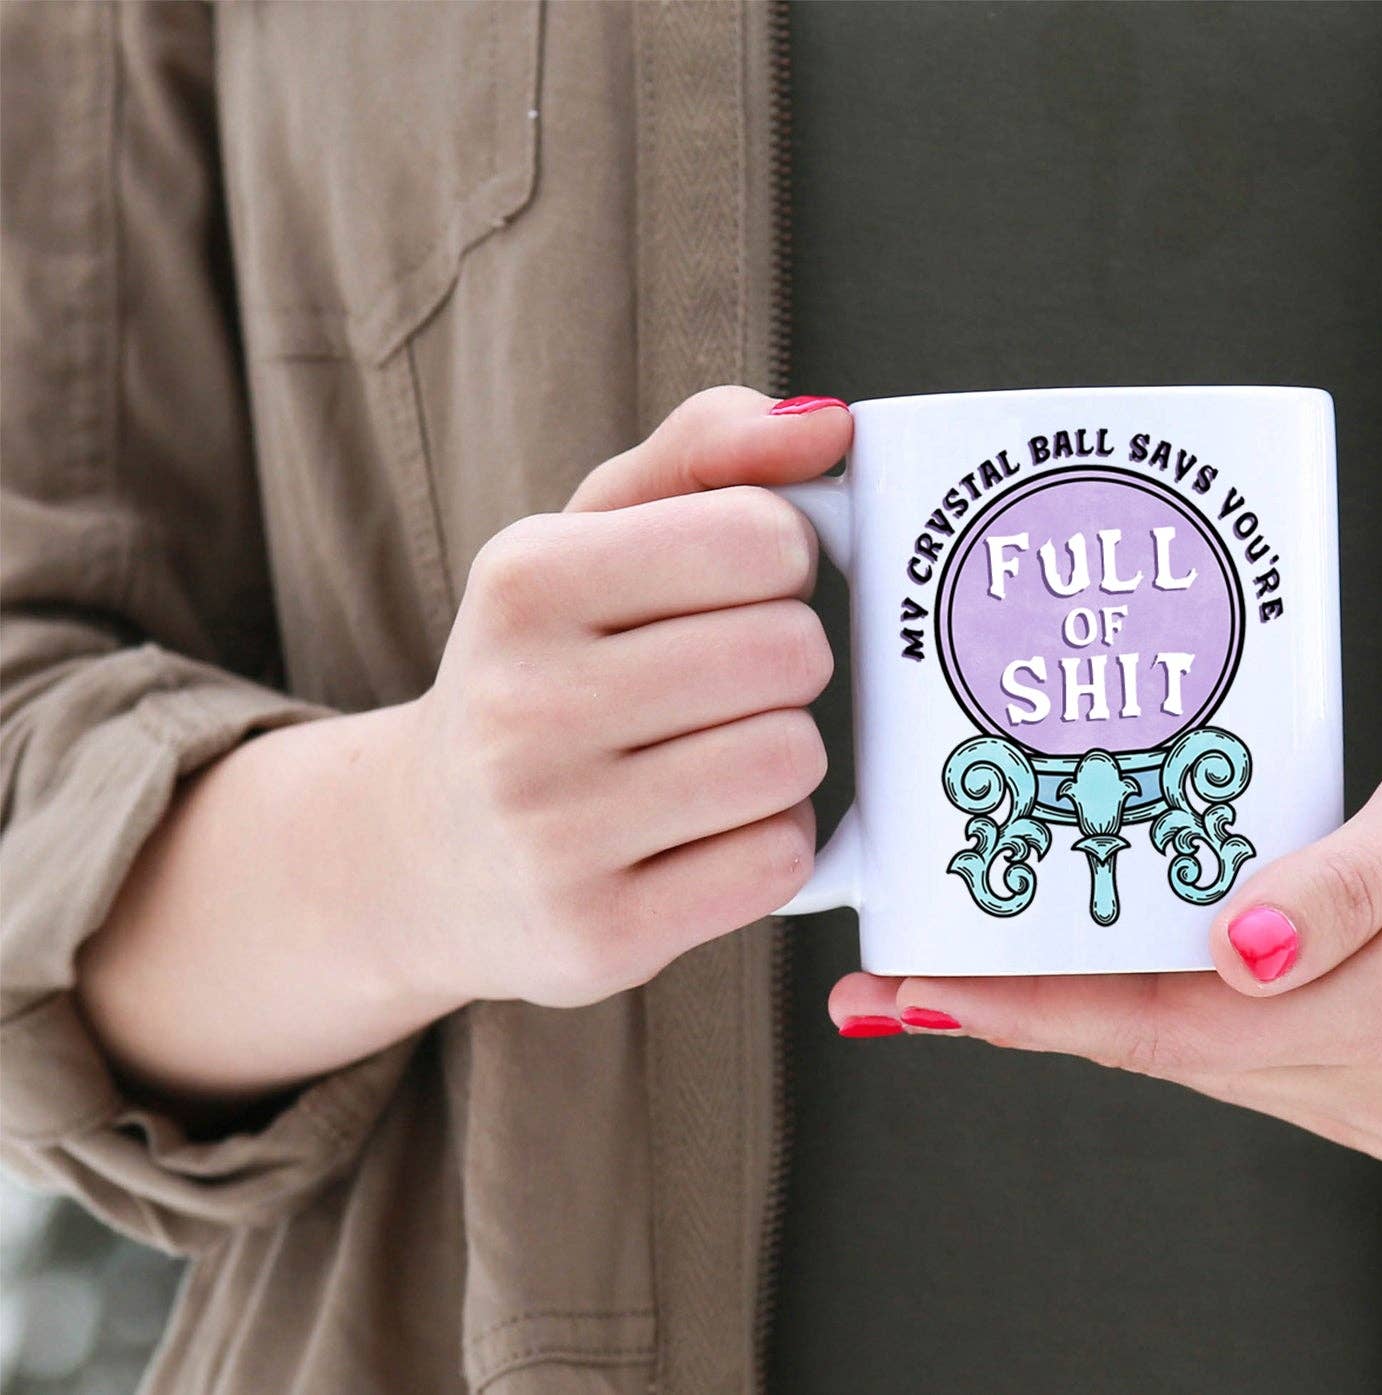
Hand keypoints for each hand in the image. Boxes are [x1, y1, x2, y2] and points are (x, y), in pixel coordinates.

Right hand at [376, 386, 850, 1007]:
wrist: (422, 852)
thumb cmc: (542, 667)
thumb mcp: (588, 535)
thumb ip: (707, 451)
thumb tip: (831, 425)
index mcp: (523, 582)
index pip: (760, 539)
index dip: (780, 561)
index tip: (737, 588)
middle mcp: (523, 707)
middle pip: (788, 653)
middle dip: (786, 662)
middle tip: (727, 682)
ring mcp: (554, 834)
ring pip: (791, 758)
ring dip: (782, 754)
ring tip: (711, 756)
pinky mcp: (598, 936)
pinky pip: (776, 862)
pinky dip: (769, 841)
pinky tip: (706, 832)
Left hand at [829, 712, 1381, 1159]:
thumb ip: (1351, 878)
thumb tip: (1233, 948)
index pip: (1171, 1022)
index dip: (1035, 1001)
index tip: (921, 979)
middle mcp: (1378, 1089)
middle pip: (1157, 1047)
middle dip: (1018, 1008)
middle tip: (889, 970)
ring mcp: (1377, 1098)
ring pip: (1184, 1054)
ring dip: (1072, 1008)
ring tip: (956, 956)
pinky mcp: (1376, 1079)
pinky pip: (1228, 1046)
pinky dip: (1146, 1006)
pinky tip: (1086, 961)